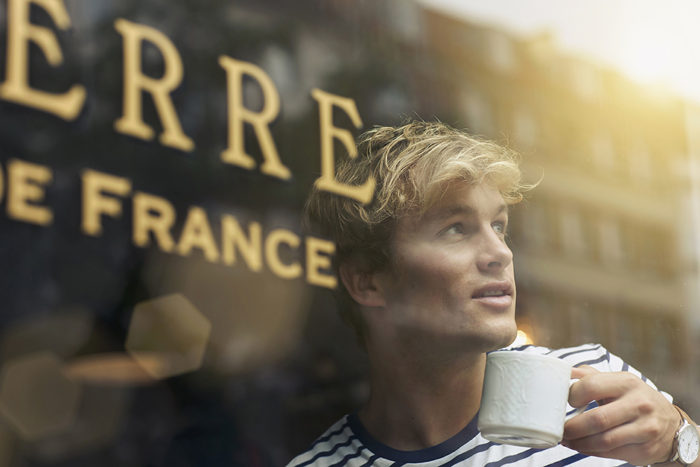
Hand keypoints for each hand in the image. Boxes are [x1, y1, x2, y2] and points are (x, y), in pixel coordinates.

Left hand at [562, 365, 680, 465]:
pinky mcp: (645, 450)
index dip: (572, 395)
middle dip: (572, 427)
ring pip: (603, 440)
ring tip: (566, 439)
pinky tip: (580, 446)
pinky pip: (611, 454)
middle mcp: (640, 404)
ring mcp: (646, 429)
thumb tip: (563, 370)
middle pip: (597, 419)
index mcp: (628, 382)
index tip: (566, 402)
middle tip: (559, 429)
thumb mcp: (618, 382)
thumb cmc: (634, 399)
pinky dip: (590, 451)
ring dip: (578, 442)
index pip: (591, 386)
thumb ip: (591, 376)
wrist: (670, 424)